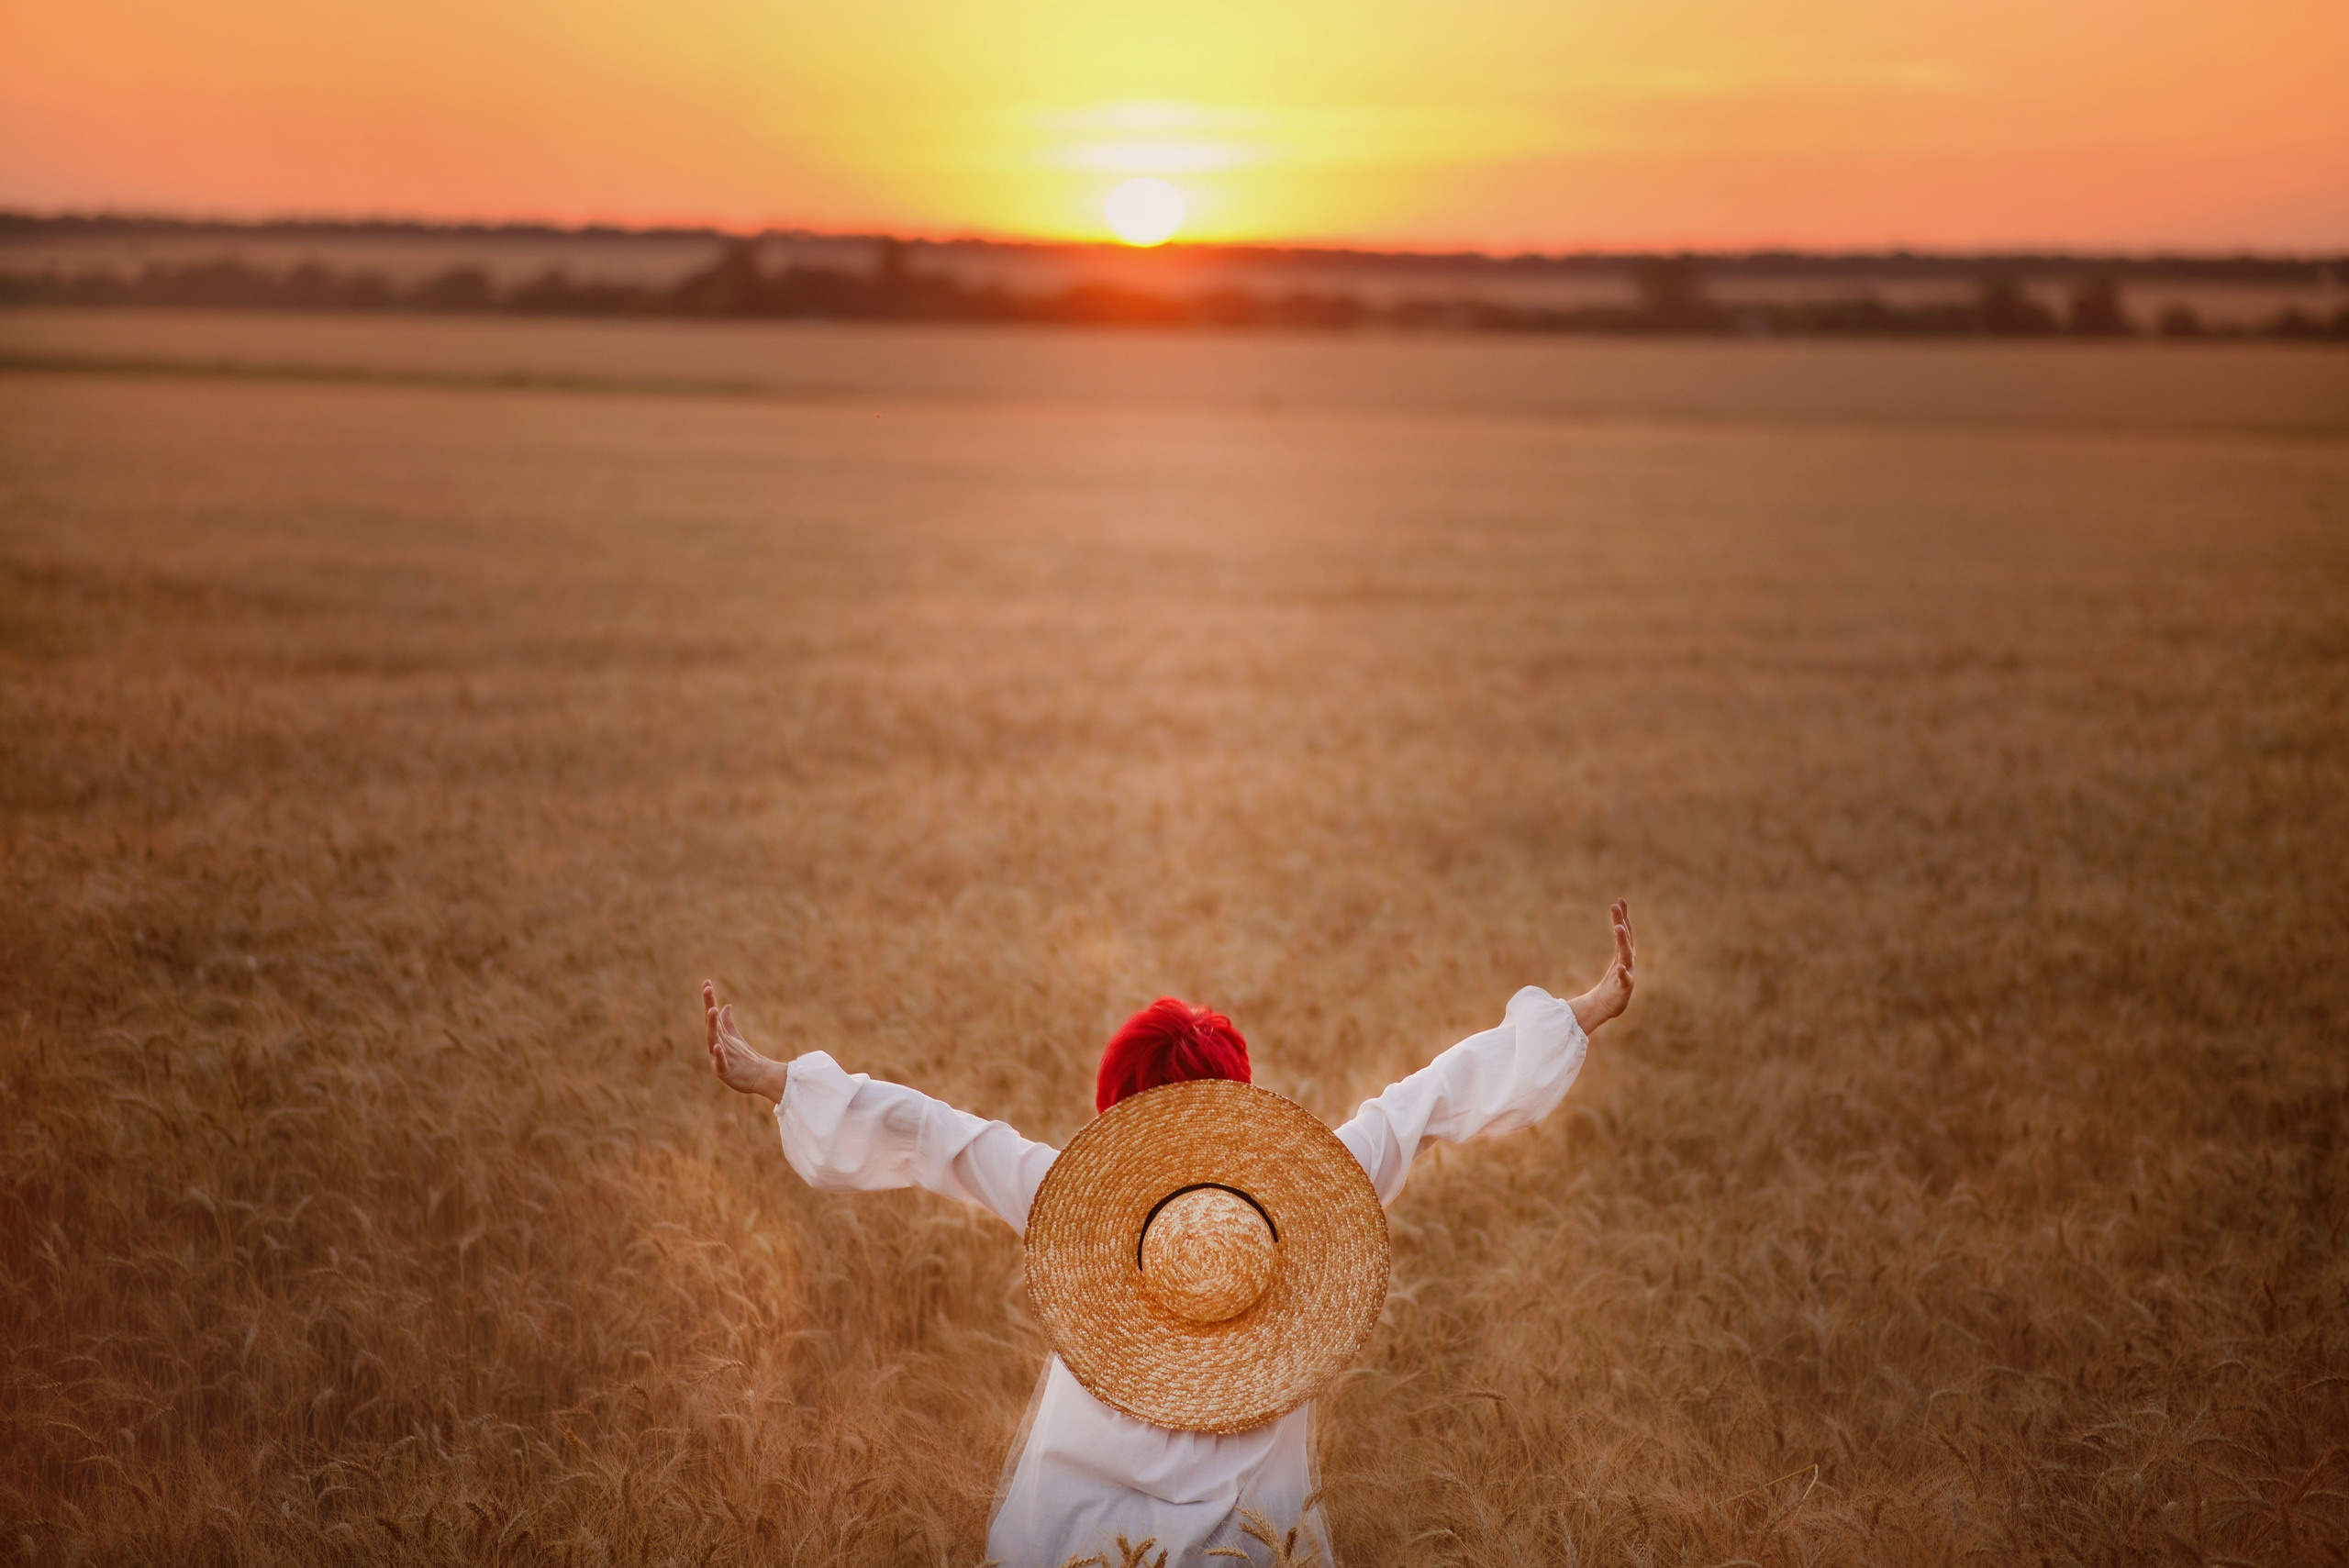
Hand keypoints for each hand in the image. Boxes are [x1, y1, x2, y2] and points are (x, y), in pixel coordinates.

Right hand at [704, 980, 787, 1103]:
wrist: (757, 1078)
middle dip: (708, 1006)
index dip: (709, 999)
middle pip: (711, 1024)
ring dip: (712, 1025)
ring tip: (712, 1010)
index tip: (707, 982)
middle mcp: (717, 1045)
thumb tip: (726, 1005)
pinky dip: (718, 1054)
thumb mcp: (735, 1038)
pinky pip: (720, 1062)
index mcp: (720, 1036)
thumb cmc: (744, 1059)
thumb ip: (728, 1023)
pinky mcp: (724, 1071)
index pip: (712, 1015)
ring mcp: (719, 1058)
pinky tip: (717, 1046)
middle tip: (707, 989)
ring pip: (713, 1039)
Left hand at [1568, 900, 1634, 1035]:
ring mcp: (1628, 973)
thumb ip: (1620, 942)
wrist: (1608, 1004)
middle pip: (1626, 939)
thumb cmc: (1613, 980)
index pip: (1625, 931)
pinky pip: (1624, 979)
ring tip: (1618, 928)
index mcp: (1625, 953)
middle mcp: (1628, 960)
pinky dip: (1623, 973)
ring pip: (1626, 955)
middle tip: (1616, 907)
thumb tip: (1620, 921)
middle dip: (1622, 922)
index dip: (1623, 916)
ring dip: (1623, 941)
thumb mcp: (1618, 958)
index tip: (1620, 900)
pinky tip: (1620, 967)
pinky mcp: (1624, 988)